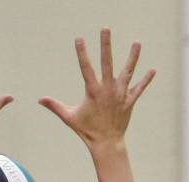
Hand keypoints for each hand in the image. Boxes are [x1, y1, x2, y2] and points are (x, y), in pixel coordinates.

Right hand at [38, 29, 154, 152]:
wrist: (105, 142)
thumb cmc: (86, 130)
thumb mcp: (69, 117)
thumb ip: (55, 106)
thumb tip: (40, 100)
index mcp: (93, 91)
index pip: (86, 68)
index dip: (82, 53)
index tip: (79, 39)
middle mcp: (107, 90)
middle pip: (107, 63)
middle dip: (106, 46)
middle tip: (105, 30)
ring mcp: (120, 94)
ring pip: (128, 72)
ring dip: (133, 57)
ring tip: (136, 43)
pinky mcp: (130, 101)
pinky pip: (139, 88)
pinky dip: (145, 80)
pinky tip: (152, 70)